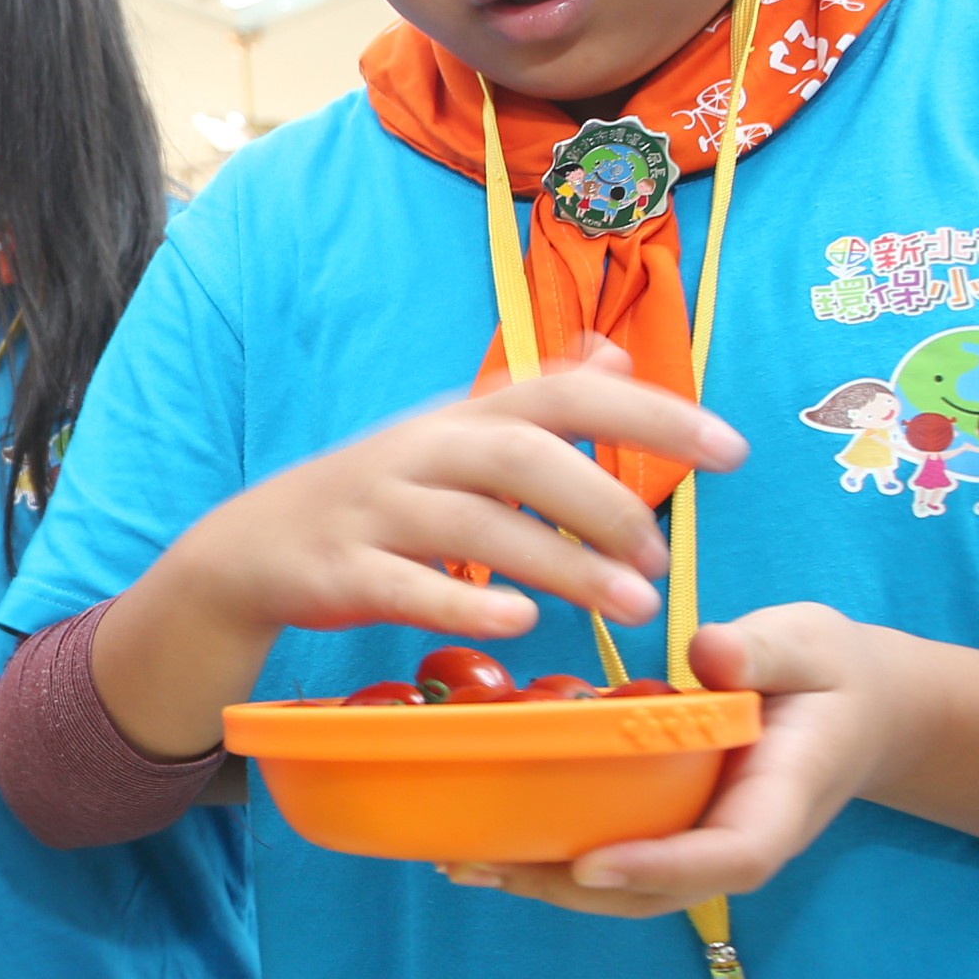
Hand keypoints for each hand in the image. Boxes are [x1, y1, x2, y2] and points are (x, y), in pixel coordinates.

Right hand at [158, 343, 745, 653]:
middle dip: (604, 499)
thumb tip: (615, 353)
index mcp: (458, 420)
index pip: (562, 394)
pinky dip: (465, 600)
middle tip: (665, 556)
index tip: (731, 449)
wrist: (247, 550)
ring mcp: (376, 511)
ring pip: (475, 524)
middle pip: (521, 454)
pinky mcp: (339, 571)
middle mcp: (420, 452)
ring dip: (563, 563)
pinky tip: (525, 624)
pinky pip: (405, 583)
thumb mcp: (449, 439)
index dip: (648, 414)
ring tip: (636, 606)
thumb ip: (531, 401)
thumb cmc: (372, 499)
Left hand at [449, 603, 895, 917]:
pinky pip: (617, 861)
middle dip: (575, 890)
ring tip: (466, 864)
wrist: (853, 709)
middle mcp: (740, 839)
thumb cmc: (826, 674)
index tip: (592, 864)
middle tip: (489, 865)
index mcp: (782, 800)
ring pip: (630, 891)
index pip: (732, 855)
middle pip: (662, 892)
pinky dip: (555, 864)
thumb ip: (763, 650)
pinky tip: (490, 847)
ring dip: (549, 887)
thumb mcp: (808, 645)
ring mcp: (706, 846)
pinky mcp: (675, 834)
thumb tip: (710, 654)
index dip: (660, 867)